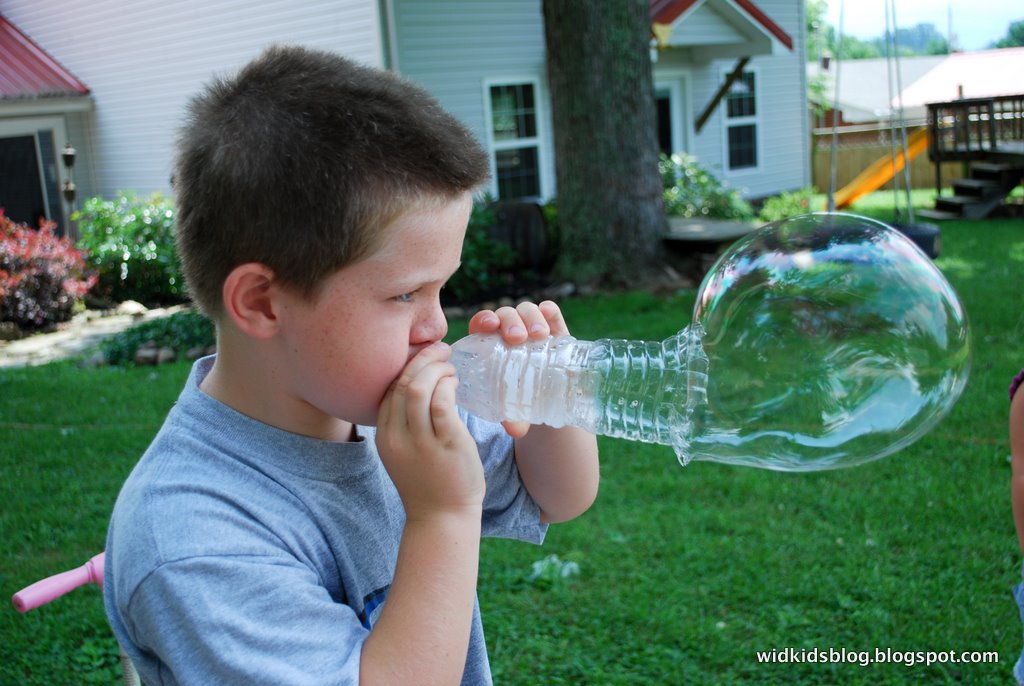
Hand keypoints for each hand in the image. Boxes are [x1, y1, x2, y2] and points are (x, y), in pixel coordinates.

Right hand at [376, 342, 483, 519]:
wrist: (442, 519)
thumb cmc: (429, 484)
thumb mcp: (404, 454)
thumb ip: (405, 426)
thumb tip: (420, 391)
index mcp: (384, 437)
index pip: (387, 391)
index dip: (405, 368)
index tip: (423, 358)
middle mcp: (397, 438)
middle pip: (400, 384)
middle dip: (421, 360)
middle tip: (440, 350)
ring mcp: (420, 442)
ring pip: (417, 389)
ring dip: (435, 370)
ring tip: (450, 366)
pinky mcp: (446, 444)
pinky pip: (441, 403)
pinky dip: (447, 386)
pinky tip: (455, 384)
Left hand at [467, 300, 570, 436]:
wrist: (550, 397)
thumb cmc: (521, 399)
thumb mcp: (514, 408)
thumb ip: (511, 416)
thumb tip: (515, 430)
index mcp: (490, 345)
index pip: (481, 324)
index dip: (484, 320)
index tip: (490, 327)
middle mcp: (509, 332)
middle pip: (504, 315)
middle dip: (510, 321)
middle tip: (517, 338)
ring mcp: (532, 328)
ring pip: (525, 310)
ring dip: (530, 317)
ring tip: (538, 335)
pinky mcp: (554, 328)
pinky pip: (550, 311)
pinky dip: (548, 310)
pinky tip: (548, 314)